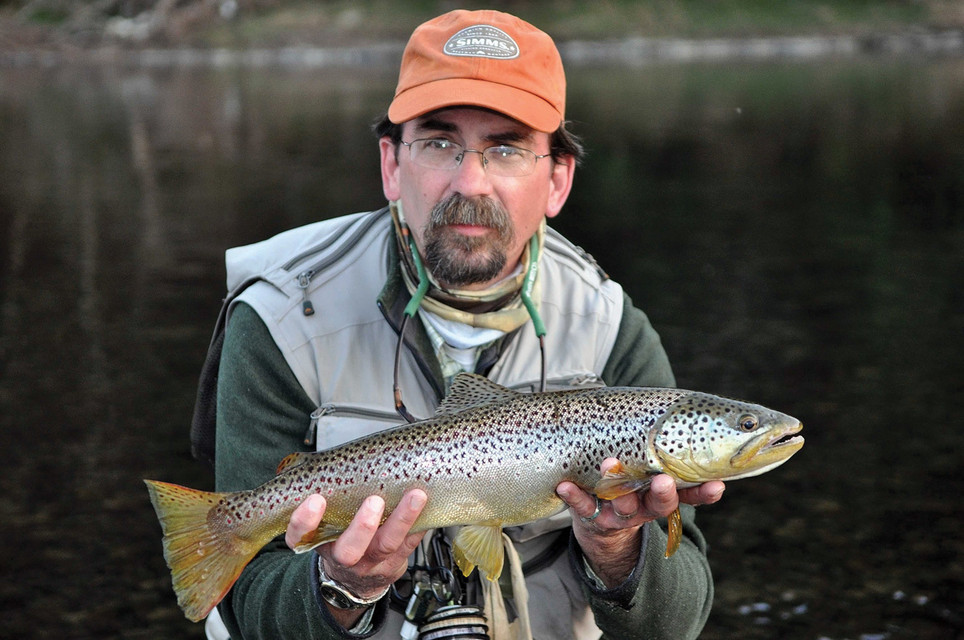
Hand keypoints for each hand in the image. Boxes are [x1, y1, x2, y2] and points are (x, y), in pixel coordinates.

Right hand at [285, 490, 427, 624]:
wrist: (355, 580)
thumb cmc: (341, 538)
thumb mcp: (326, 525)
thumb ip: (329, 499)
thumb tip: (342, 458)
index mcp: (319, 542)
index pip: (300, 537)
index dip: (304, 521)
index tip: (315, 500)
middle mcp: (343, 557)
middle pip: (349, 549)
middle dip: (362, 526)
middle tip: (375, 501)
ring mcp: (370, 563)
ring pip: (387, 545)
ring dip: (403, 519)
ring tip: (416, 496)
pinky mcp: (394, 563)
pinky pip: (409, 545)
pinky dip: (419, 525)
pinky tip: (427, 507)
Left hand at [556, 458, 724, 586]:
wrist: (601, 530)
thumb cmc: (632, 490)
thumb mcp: (651, 481)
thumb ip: (667, 461)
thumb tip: (691, 425)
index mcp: (661, 497)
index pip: (688, 495)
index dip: (703, 493)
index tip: (716, 485)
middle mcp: (642, 507)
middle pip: (657, 503)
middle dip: (661, 493)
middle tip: (664, 481)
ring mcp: (616, 513)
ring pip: (621, 504)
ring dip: (617, 489)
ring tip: (609, 465)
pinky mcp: (590, 514)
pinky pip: (581, 506)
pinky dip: (573, 496)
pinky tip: (564, 486)